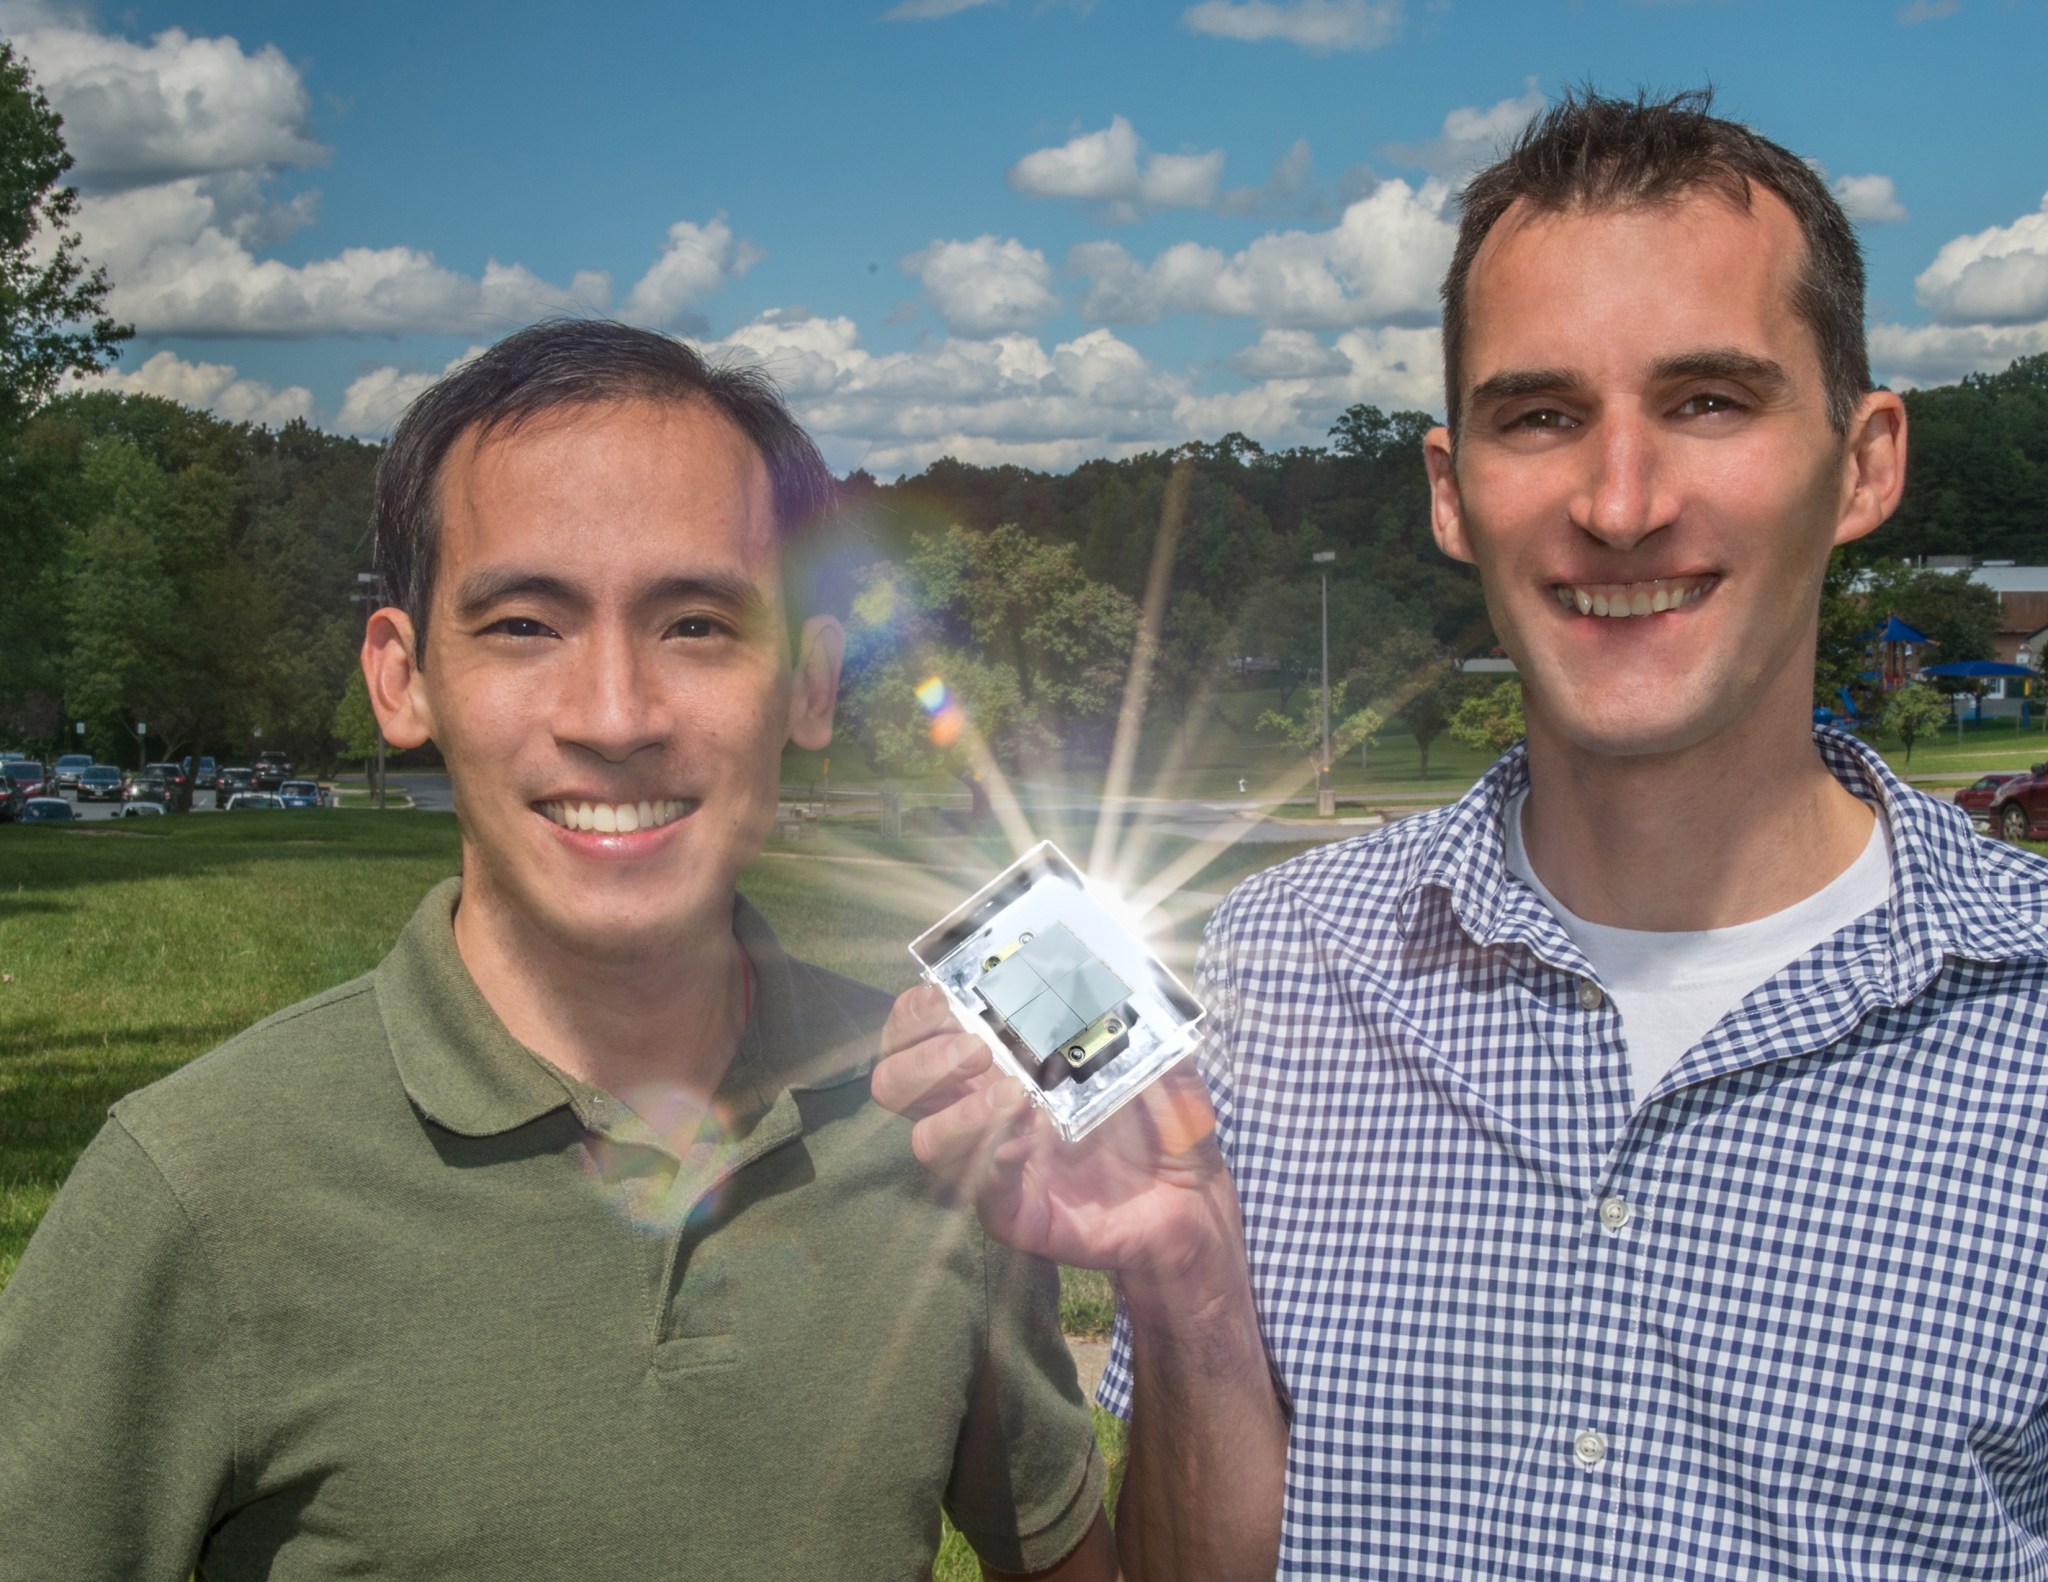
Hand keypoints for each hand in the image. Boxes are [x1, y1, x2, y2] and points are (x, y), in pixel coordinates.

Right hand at [873, 983, 1239, 1289]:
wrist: (1191, 1195)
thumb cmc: (1157, 1116)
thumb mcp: (1148, 1049)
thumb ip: (1125, 1008)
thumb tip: (1115, 956)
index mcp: (994, 1059)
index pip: (916, 1031)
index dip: (914, 1013)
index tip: (943, 996)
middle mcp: (976, 1107)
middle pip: (895, 1083)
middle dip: (923, 1060)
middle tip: (976, 1049)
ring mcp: (989, 1161)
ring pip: (926, 1140)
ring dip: (962, 1113)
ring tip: (1014, 1095)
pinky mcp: (1012, 1210)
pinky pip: (980, 1189)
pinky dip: (998, 1158)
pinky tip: (1031, 1140)